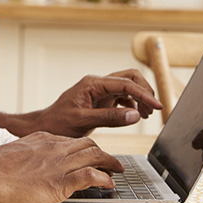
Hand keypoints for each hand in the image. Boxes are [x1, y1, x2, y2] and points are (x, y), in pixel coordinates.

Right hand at [0, 133, 122, 202]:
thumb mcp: (14, 155)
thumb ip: (29, 156)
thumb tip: (32, 166)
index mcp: (41, 138)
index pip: (71, 140)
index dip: (85, 148)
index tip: (91, 155)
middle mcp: (53, 147)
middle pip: (88, 145)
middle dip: (103, 153)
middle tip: (113, 162)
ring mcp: (58, 163)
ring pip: (94, 156)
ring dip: (110, 164)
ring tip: (117, 171)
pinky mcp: (61, 182)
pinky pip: (91, 176)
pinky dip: (104, 179)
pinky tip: (109, 184)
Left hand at [33, 70, 162, 137]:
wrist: (45, 126)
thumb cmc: (59, 123)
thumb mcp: (83, 121)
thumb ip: (110, 118)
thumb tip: (135, 115)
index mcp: (92, 83)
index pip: (125, 83)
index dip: (144, 94)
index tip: (157, 107)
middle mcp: (97, 83)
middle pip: (130, 77)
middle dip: (144, 90)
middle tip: (153, 109)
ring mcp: (100, 90)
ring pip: (128, 85)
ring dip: (140, 97)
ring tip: (146, 114)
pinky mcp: (101, 99)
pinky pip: (122, 96)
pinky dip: (133, 104)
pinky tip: (135, 115)